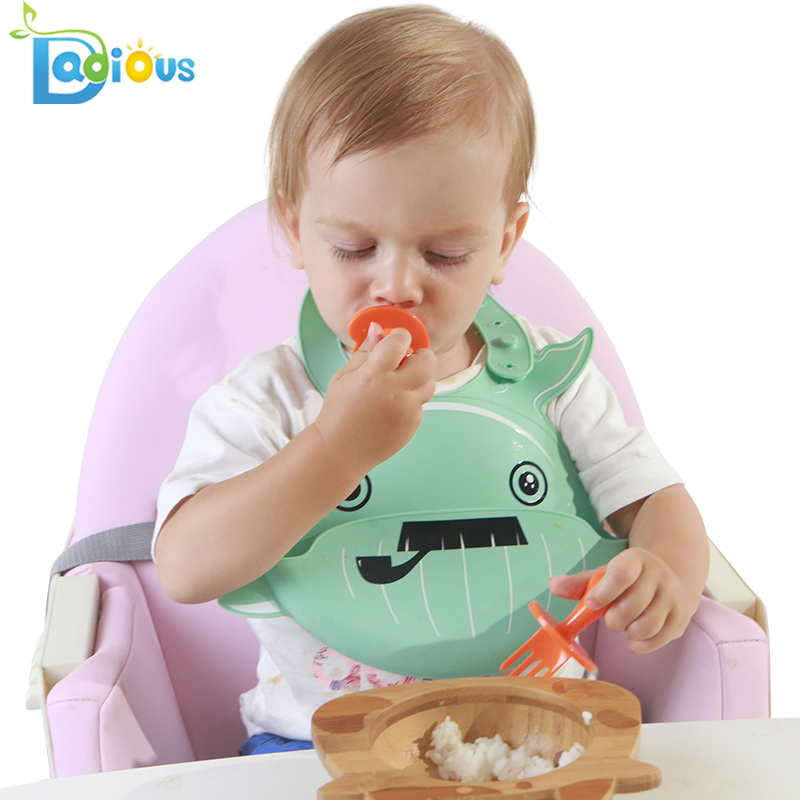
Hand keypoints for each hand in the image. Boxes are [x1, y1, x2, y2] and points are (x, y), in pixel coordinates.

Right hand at [312, 322, 436, 471]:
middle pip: (427, 361)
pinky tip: (393, 405)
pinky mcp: (413, 424)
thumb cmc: (339, 411)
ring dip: (419, 377)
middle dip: (420, 355)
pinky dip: (412, 399)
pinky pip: (421, 403)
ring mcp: (407, 410)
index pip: (400, 341)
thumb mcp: (346, 376)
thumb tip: (378, 328)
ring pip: (429, 383)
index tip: (395, 340)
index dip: (400, 336)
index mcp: (373, 375)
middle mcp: (394, 391)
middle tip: (407, 360)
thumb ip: (367, 351)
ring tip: (400, 382)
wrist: (341, 450)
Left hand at [548, 548, 694, 653]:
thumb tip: (553, 586)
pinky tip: (635, 635)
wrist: (671, 574)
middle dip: (613, 618)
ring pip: (645, 626)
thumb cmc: (630, 578)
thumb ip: (579, 583)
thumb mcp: (605, 574)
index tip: (592, 603)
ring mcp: (674, 597)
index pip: (621, 574)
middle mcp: (659, 575)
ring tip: (625, 623)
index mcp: (636, 560)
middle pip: (631, 606)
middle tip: (611, 616)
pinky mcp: (682, 618)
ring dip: (627, 631)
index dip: (603, 592)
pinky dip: (640, 643)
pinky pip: (656, 640)